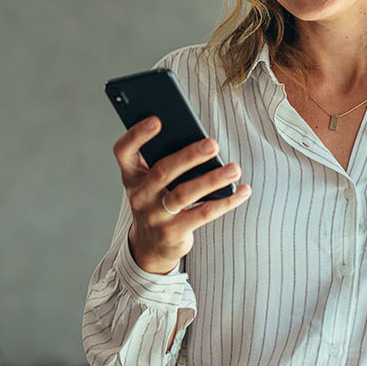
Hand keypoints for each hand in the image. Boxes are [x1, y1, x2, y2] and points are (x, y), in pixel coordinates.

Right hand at [112, 116, 251, 273]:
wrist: (150, 245)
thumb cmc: (158, 200)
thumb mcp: (152, 181)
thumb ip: (166, 161)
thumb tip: (203, 143)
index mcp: (132, 175)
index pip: (124, 151)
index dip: (136, 135)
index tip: (156, 120)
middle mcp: (139, 195)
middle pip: (162, 171)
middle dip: (189, 156)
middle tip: (214, 144)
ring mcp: (155, 216)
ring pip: (184, 194)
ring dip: (212, 180)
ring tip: (234, 168)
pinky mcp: (173, 233)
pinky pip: (203, 214)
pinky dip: (226, 201)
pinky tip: (243, 190)